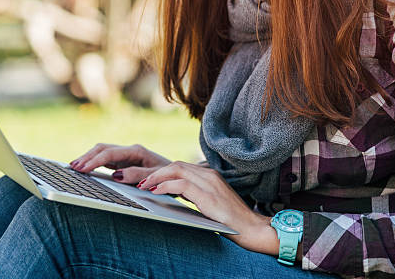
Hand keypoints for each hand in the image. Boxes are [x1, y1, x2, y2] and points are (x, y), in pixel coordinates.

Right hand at [70, 144, 170, 183]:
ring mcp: (126, 155)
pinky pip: (105, 159)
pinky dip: (94, 161)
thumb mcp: (157, 176)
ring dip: (88, 158)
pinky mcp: (125, 161)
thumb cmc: (170, 175)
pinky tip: (85, 167)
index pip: (110, 154)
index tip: (82, 168)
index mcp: (136, 151)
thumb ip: (138, 175)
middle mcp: (129, 150)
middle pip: (103, 149)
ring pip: (102, 152)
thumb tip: (117, 175)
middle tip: (73, 167)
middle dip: (87, 157)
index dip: (94, 161)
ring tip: (73, 167)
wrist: (179, 172)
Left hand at [138, 161, 279, 254]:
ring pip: (177, 169)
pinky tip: (156, 191)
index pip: (181, 166)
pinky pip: (182, 184)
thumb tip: (174, 193)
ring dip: (157, 177)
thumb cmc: (231, 220)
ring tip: (145, 186)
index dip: (163, 171)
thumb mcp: (209, 202)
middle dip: (156, 172)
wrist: (252, 228)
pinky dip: (166, 186)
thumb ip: (195, 194)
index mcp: (210, 175)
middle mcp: (209, 175)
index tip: (149, 180)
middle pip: (176, 165)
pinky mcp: (208, 195)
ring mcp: (209, 183)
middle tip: (142, 182)